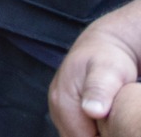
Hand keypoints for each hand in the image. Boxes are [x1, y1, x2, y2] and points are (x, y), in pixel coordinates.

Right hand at [53, 0, 140, 135]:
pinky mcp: (65, 107)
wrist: (101, 44)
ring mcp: (58, 107)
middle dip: (96, 135)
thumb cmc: (107, 57)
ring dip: (93, 133)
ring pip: (75, 134)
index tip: (116, 127)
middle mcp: (55, 106)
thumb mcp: (108, 71)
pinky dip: (90, 128)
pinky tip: (104, 120)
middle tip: (114, 122)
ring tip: (110, 120)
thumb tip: (92, 111)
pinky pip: (77, 128)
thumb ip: (98, 90)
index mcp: (62, 100)